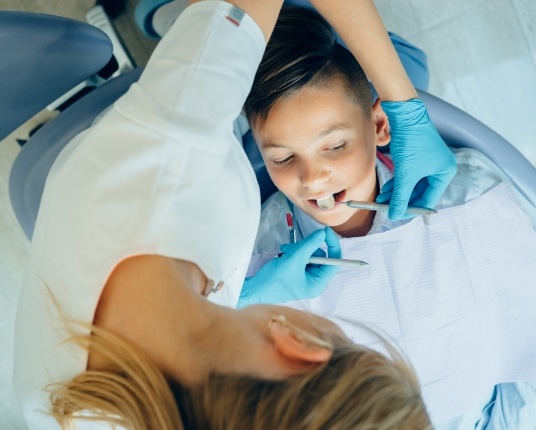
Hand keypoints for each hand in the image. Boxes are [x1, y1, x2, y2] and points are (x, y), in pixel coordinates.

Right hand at [237, 227, 340, 307]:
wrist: (254, 289)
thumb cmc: (275, 279)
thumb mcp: (293, 260)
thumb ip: (309, 245)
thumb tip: (323, 233)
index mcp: (318, 283)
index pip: (335, 262)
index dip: (332, 245)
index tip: (325, 231)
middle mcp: (314, 281)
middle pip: (321, 256)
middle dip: (307, 248)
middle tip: (294, 247)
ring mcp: (305, 277)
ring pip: (309, 254)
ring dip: (298, 249)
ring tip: (285, 251)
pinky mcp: (296, 273)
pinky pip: (300, 257)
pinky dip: (292, 252)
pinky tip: (283, 252)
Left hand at [377, 99, 456, 219]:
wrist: (405, 116)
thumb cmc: (411, 143)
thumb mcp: (405, 174)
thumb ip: (400, 197)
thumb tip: (394, 215)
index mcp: (445, 173)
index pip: (429, 199)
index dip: (412, 209)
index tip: (396, 215)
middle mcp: (440, 168)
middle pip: (420, 192)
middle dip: (402, 200)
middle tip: (386, 208)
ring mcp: (429, 162)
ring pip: (412, 184)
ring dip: (397, 193)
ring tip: (381, 200)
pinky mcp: (417, 156)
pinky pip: (408, 175)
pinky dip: (397, 183)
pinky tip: (385, 191)